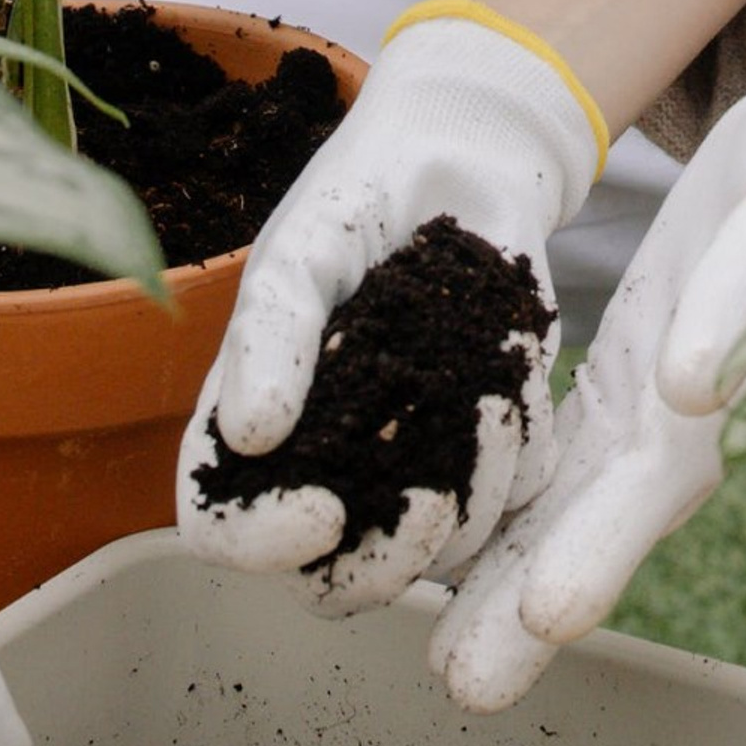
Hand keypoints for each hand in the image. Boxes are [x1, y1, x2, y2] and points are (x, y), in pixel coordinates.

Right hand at [177, 6, 603, 613]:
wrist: (468, 165)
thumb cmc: (360, 203)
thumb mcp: (304, 252)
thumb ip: (269, 335)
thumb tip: (249, 436)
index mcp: (255, 429)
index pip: (224, 530)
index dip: (262, 545)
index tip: (320, 513)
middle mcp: (332, 464)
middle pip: (335, 580)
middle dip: (382, 565)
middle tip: (431, 507)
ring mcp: (416, 463)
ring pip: (438, 552)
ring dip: (471, 500)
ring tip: (487, 403)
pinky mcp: (496, 447)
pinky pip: (515, 497)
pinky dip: (521, 460)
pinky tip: (513, 389)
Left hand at [427, 2, 745, 709]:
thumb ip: (743, 305)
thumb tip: (692, 389)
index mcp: (728, 390)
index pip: (655, 486)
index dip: (601, 552)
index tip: (545, 622)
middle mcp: (685, 420)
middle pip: (600, 523)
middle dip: (531, 606)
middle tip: (462, 687)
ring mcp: (656, 406)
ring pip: (569, 502)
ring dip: (507, 572)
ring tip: (439, 648)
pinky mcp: (630, 375)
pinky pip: (561, 450)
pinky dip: (509, 499)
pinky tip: (451, 528)